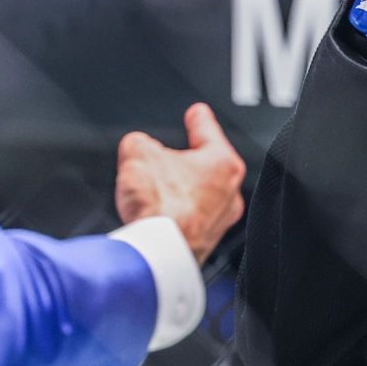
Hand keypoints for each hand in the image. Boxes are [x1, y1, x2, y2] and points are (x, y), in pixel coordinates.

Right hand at [115, 103, 246, 264]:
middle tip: (164, 156)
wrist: (155, 253)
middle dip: (183, 160)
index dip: (199, 120)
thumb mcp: (137, 152)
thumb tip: (138, 148)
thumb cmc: (157, 206)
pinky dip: (174, 214)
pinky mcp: (204, 243)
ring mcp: (219, 221)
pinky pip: (190, 219)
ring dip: (176, 190)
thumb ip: (140, 143)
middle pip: (204, 167)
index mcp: (222, 163)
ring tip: (152, 190)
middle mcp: (229, 193)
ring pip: (197, 195)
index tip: (198, 112)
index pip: (208, 132)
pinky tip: (156, 216)